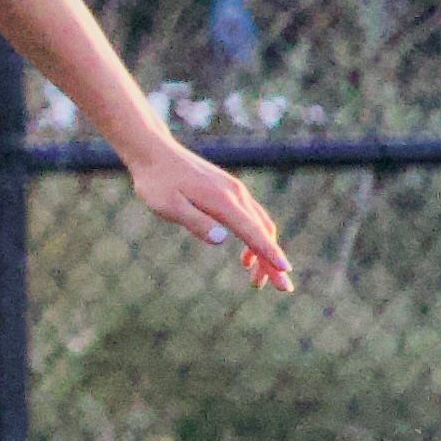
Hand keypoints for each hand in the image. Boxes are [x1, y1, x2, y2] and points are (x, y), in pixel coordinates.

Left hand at [131, 144, 293, 294]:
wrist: (154, 152)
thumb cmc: (157, 182)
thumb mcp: (168, 206)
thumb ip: (195, 222)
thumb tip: (221, 240)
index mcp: (223, 201)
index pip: (253, 232)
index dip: (269, 253)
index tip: (285, 271)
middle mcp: (235, 194)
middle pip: (263, 232)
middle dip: (273, 261)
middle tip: (283, 288)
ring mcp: (234, 191)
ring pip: (260, 225)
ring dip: (265, 252)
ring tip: (259, 279)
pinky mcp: (229, 191)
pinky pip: (252, 217)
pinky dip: (256, 238)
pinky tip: (246, 257)